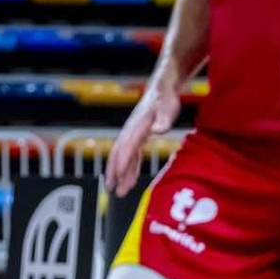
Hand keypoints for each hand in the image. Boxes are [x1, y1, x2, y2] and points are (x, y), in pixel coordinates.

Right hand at [105, 78, 180, 196]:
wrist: (162, 88)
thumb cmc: (166, 98)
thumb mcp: (167, 107)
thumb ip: (163, 119)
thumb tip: (157, 130)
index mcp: (136, 126)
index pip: (126, 147)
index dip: (122, 163)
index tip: (118, 178)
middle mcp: (131, 132)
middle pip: (118, 154)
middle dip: (114, 172)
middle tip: (112, 188)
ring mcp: (133, 135)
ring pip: (123, 157)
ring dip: (121, 174)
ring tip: (119, 190)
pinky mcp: (138, 137)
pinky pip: (131, 155)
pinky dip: (129, 168)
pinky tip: (129, 179)